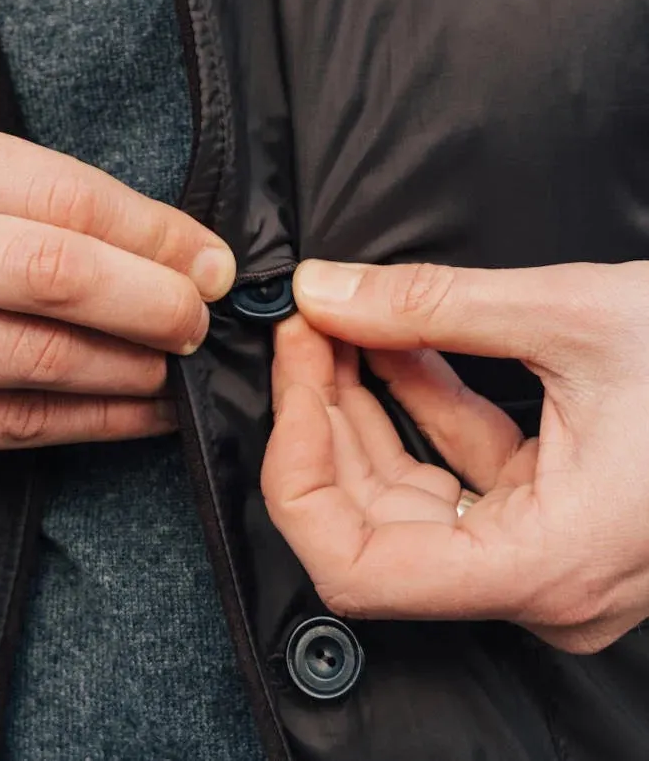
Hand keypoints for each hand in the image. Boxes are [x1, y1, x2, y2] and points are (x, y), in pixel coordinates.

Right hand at [0, 119, 234, 474]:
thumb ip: (36, 201)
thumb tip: (182, 248)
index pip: (55, 193)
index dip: (151, 231)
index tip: (210, 259)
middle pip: (44, 272)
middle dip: (150, 300)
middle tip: (200, 319)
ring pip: (30, 358)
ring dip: (127, 368)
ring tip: (176, 368)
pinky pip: (5, 423)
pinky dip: (90, 421)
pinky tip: (137, 414)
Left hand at [261, 258, 648, 653]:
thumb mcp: (574, 316)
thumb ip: (433, 305)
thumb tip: (323, 288)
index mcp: (549, 564)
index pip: (358, 567)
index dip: (300, 467)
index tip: (294, 370)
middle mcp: (545, 581)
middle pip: (375, 527)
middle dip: (326, 418)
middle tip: (308, 327)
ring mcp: (553, 553)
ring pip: (414, 497)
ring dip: (367, 406)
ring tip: (340, 322)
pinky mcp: (563, 515)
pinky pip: (464, 473)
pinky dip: (421, 406)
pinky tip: (395, 340)